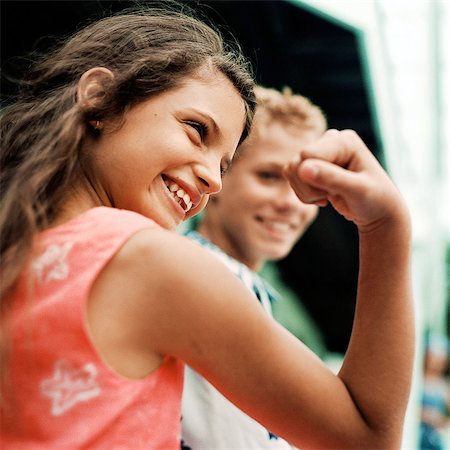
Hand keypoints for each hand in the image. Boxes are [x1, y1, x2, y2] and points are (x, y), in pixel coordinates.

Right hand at [283, 129, 407, 229]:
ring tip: (329, 196)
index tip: (339, 189)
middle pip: (296, 163)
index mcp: (343, 141)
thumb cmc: (375, 199)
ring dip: (306, 192)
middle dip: (309, 186)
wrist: (377, 211)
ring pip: (290, 170)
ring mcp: (320, 153)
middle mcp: (330, 141)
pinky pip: (291, 177)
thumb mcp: (357, 191)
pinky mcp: (311, 165)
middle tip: (332, 195)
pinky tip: (324, 197)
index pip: (307, 154)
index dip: (315, 178)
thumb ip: (332, 178)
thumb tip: (303, 168)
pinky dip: (304, 194)